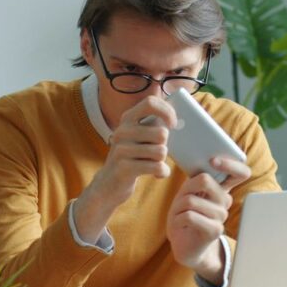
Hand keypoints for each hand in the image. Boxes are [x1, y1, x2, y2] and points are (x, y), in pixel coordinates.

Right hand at [74, 96, 177, 241]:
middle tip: (156, 152)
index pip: (151, 103)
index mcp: (127, 118)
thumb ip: (154, 124)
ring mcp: (121, 149)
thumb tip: (177, 116)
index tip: (173, 124)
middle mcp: (122, 131)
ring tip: (153, 163)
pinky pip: (157, 167)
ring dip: (162, 161)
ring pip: (161, 152)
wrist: (110, 183)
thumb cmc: (133, 157)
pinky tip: (156, 174)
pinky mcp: (124, 167)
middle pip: (162, 133)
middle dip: (165, 146)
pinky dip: (162, 172)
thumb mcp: (140, 136)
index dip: (167, 111)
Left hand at [166, 156, 250, 285]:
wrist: (184, 245)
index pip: (241, 172)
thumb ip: (195, 180)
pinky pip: (190, 215)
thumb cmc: (184, 215)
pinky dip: (177, 219)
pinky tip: (180, 224)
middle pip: (205, 180)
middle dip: (184, 189)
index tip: (214, 161)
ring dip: (177, 207)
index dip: (230, 164)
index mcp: (221, 189)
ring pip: (192, 200)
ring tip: (179, 215)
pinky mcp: (215, 230)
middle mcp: (225, 201)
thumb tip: (202, 168)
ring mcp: (222, 216)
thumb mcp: (186, 193)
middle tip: (180, 202)